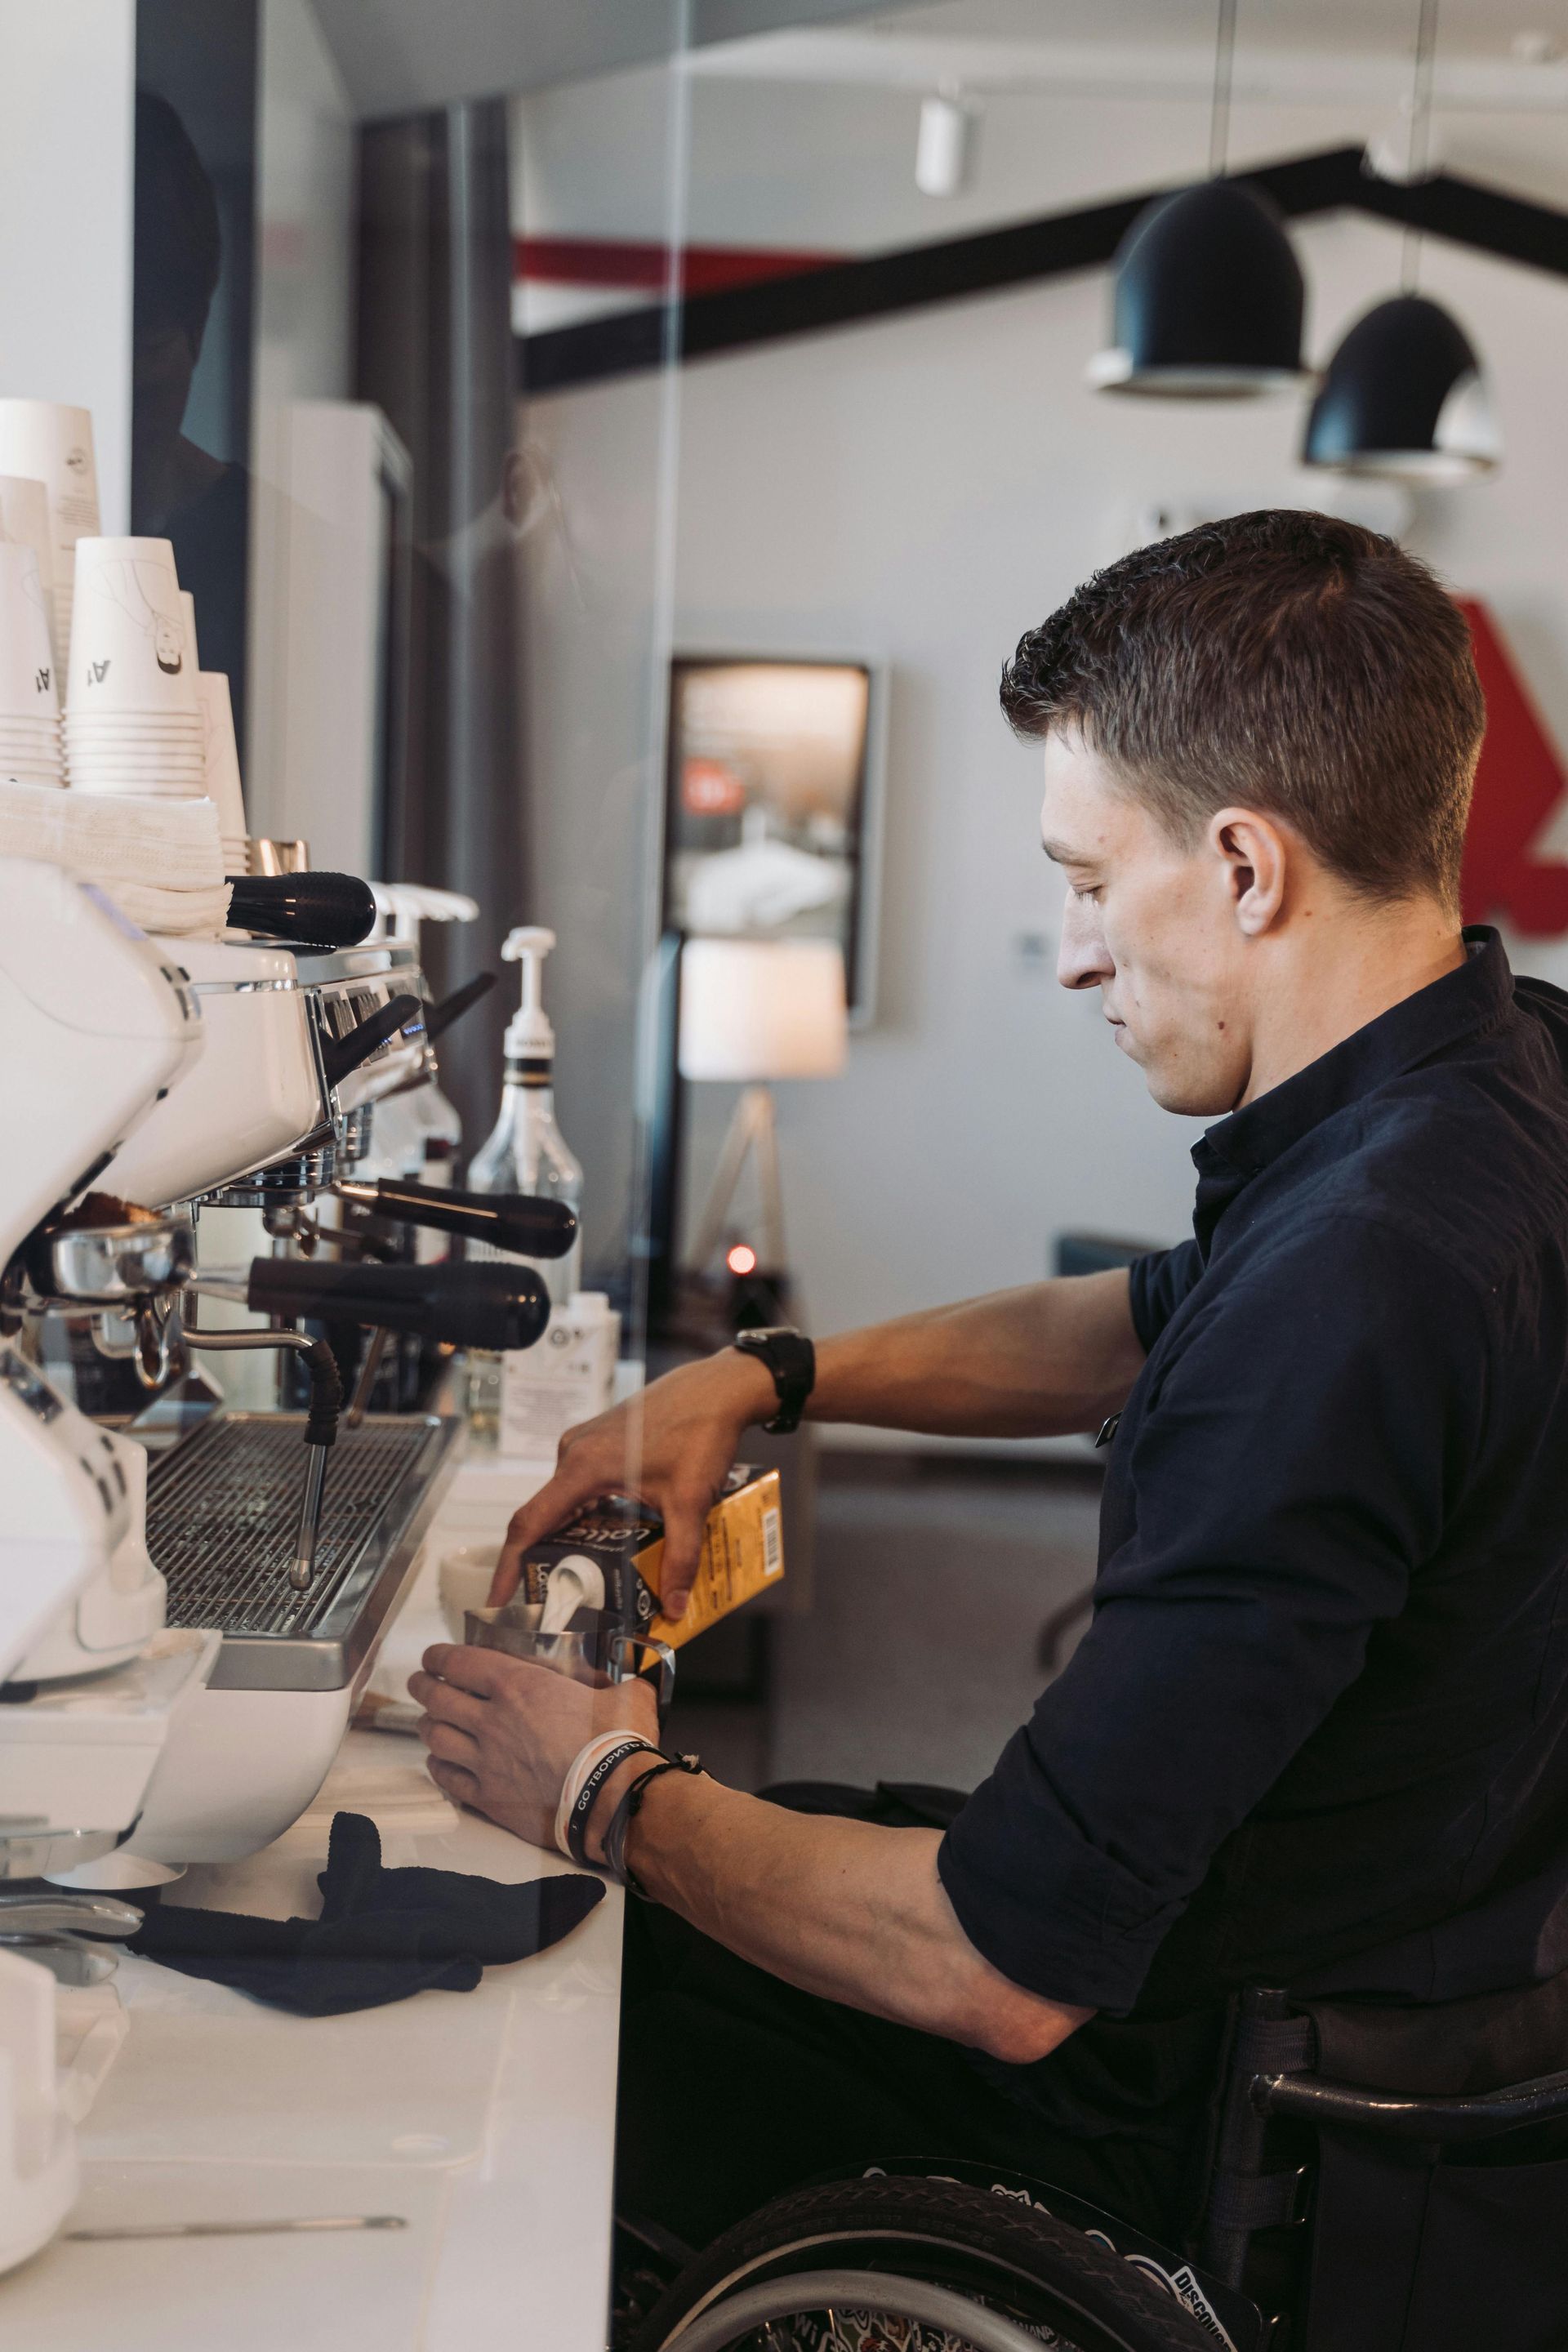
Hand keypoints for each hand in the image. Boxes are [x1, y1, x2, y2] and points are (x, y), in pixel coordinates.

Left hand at [409, 1644, 658, 1848]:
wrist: (611, 1800)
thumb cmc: (617, 1743)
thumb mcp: (625, 1695)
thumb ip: (618, 1681)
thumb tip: (632, 1678)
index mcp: (519, 1686)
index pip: (460, 1662)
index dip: (439, 1657)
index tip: (433, 1657)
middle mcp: (492, 1720)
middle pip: (437, 1697)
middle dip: (423, 1686)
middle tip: (421, 1683)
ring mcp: (485, 1760)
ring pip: (435, 1736)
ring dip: (427, 1725)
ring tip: (428, 1720)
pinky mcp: (487, 1797)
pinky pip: (447, 1778)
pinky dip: (438, 1766)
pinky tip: (440, 1761)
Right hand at [489, 1349, 775, 1619]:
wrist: (718, 1388)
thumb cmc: (700, 1432)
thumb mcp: (690, 1501)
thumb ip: (681, 1557)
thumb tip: (674, 1607)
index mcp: (583, 1467)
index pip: (529, 1523)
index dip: (509, 1565)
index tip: (497, 1600)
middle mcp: (574, 1453)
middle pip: (544, 1516)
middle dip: (543, 1561)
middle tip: (549, 1603)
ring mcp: (584, 1443)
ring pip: (564, 1501)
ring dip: (568, 1538)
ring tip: (579, 1579)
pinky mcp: (600, 1440)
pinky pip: (579, 1485)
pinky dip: (585, 1516)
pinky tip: (606, 1539)